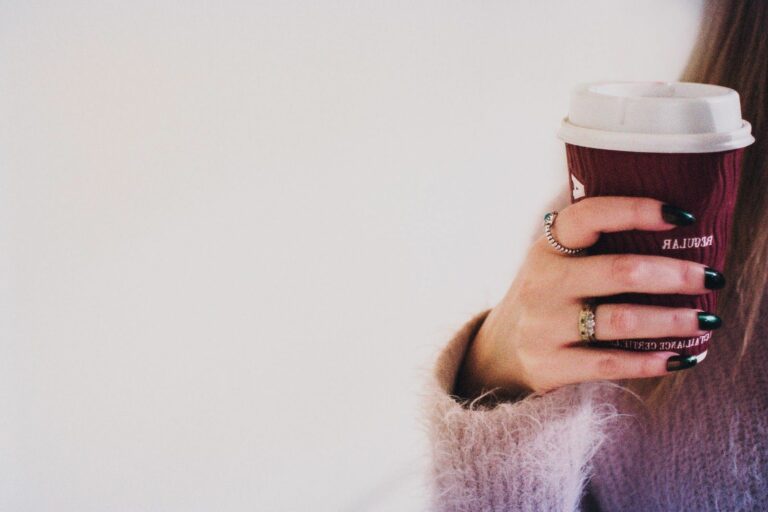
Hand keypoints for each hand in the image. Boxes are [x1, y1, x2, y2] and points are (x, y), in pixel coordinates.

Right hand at [455, 197, 723, 398]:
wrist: (499, 349)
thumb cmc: (546, 296)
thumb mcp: (554, 262)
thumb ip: (593, 246)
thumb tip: (674, 235)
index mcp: (547, 248)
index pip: (590, 216)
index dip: (636, 211)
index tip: (682, 216)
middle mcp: (543, 283)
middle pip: (619, 271)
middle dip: (674, 274)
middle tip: (710, 277)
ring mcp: (544, 326)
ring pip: (621, 320)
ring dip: (672, 320)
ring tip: (705, 319)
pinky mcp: (550, 364)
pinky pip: (610, 363)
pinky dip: (651, 361)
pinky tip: (679, 357)